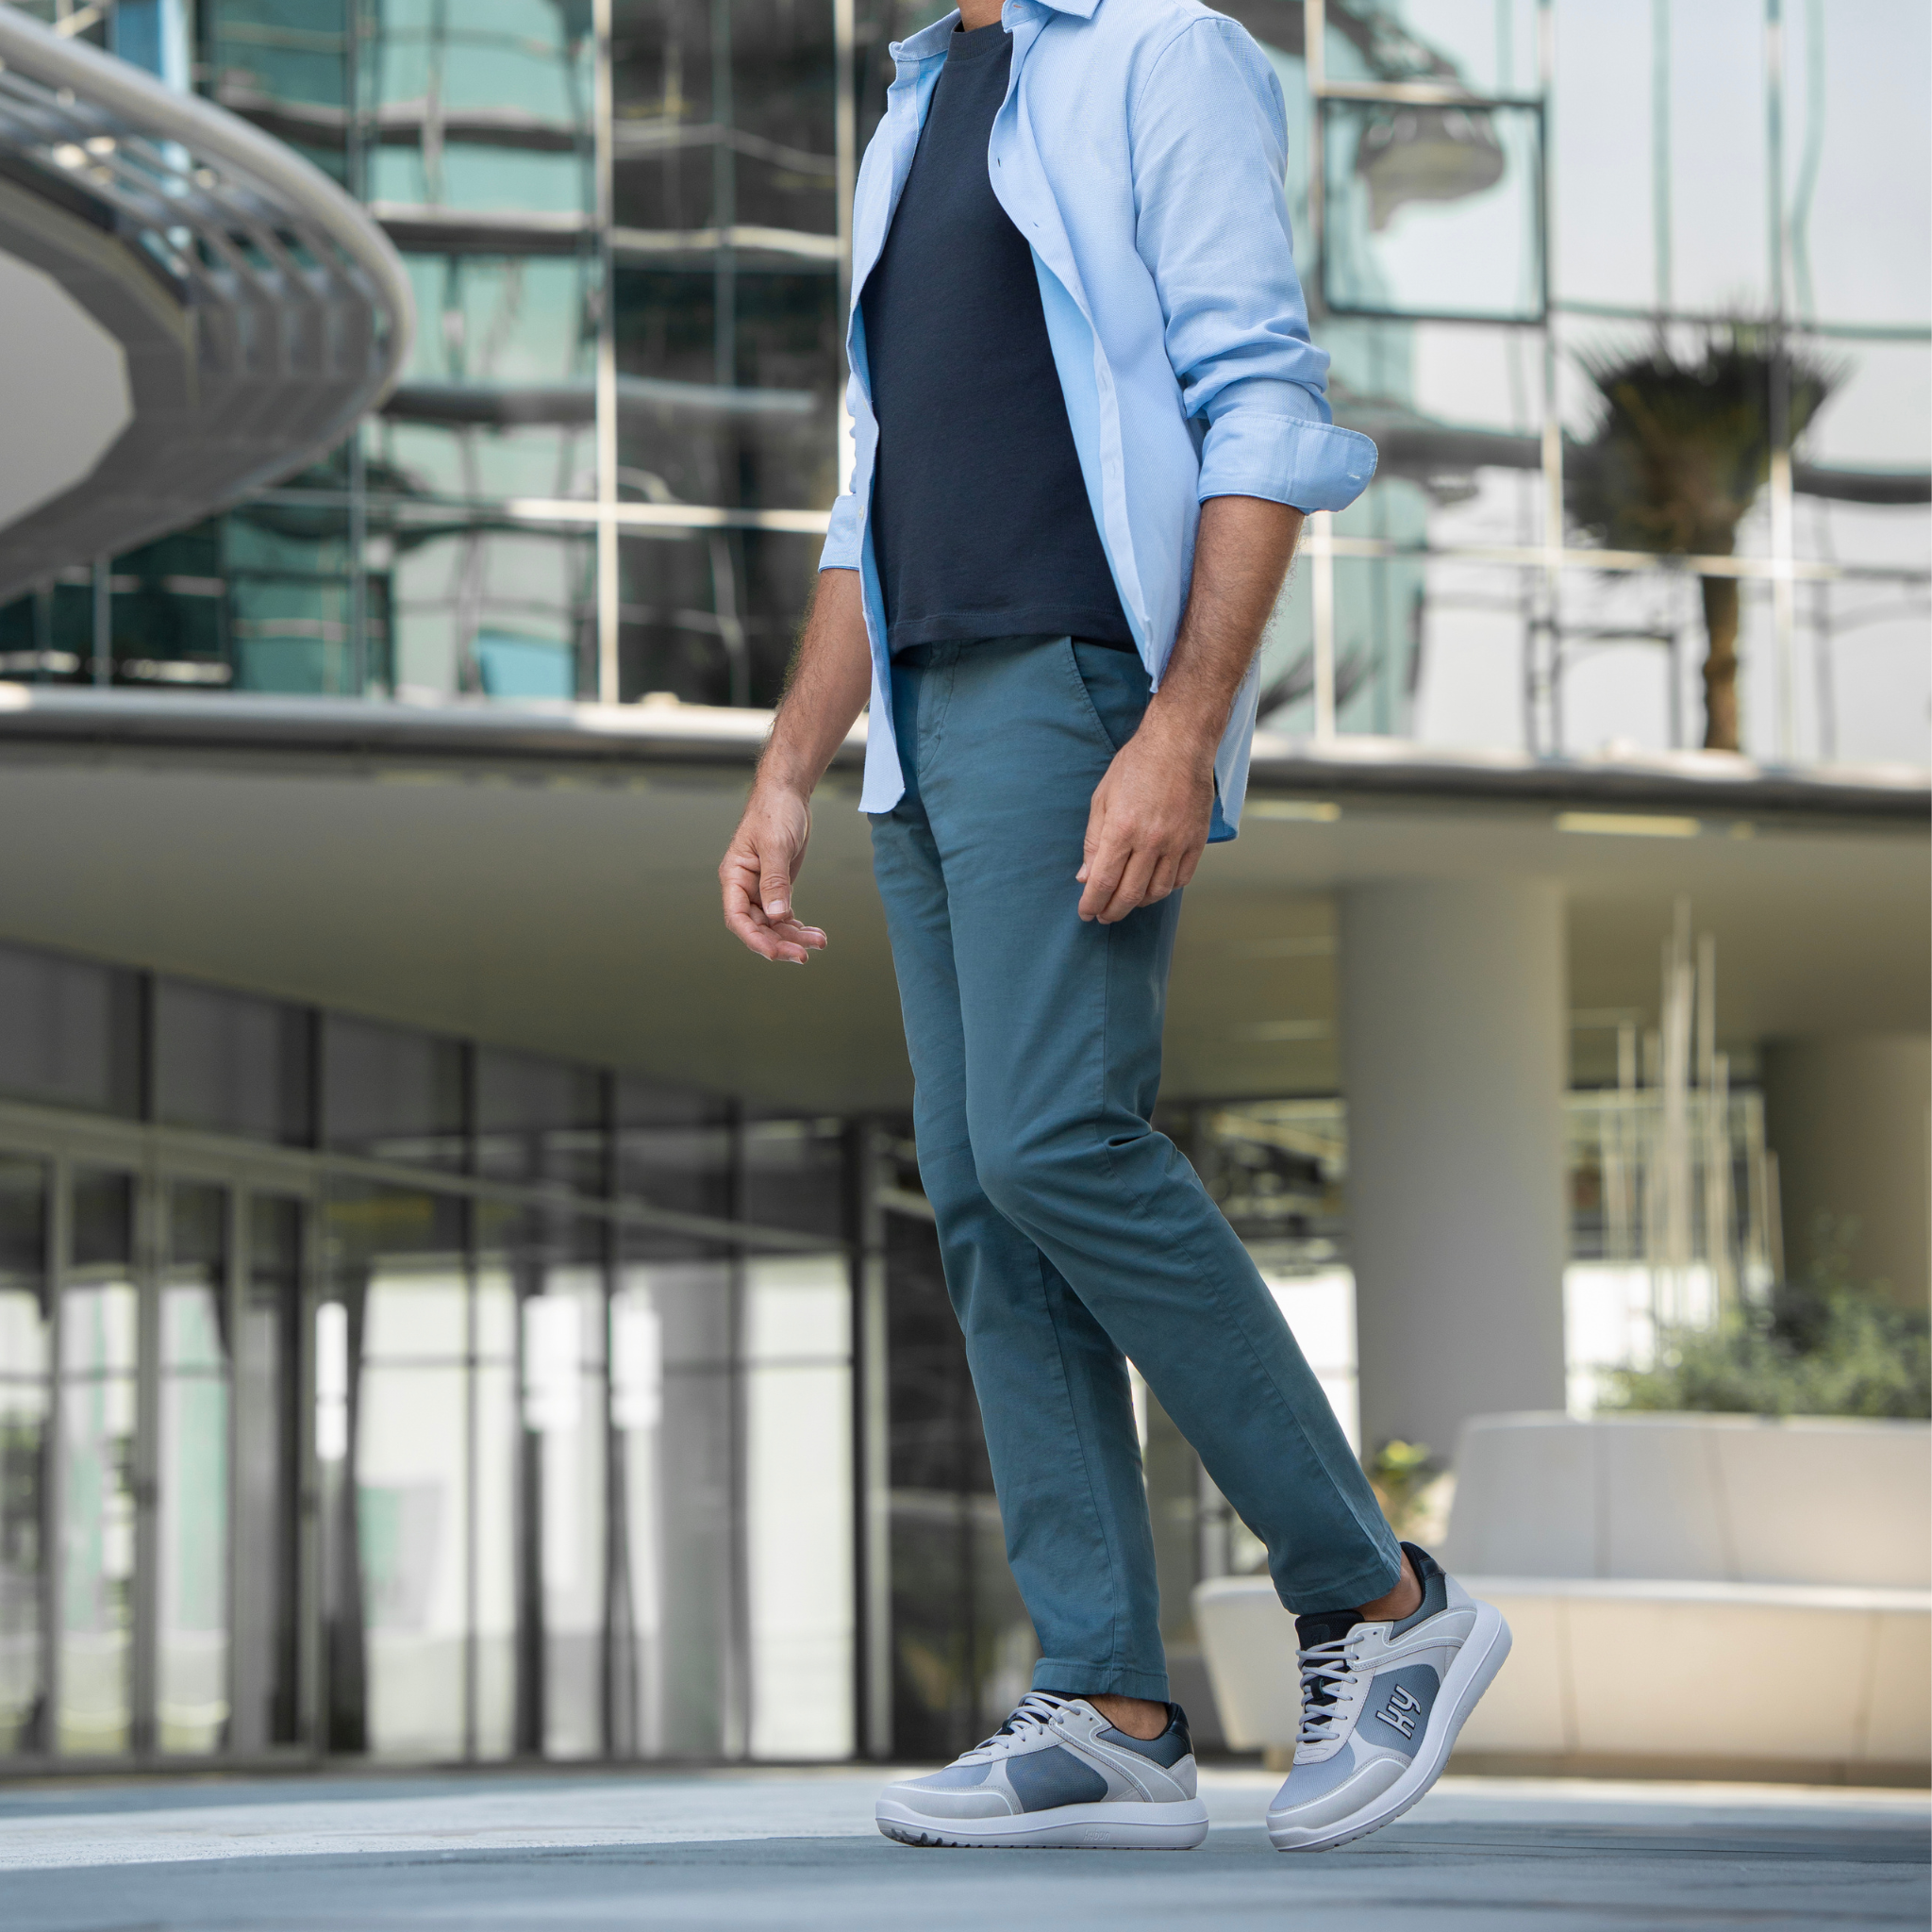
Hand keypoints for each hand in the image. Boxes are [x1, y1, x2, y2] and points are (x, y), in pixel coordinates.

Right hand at [720, 784, 828, 963]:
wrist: (788, 792)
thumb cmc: (775, 812)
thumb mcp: (775, 845)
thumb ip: (775, 881)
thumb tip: (776, 916)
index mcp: (734, 876)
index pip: (738, 918)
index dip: (755, 940)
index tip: (776, 953)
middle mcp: (745, 886)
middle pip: (757, 927)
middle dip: (779, 943)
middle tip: (805, 955)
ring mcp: (761, 888)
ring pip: (773, 924)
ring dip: (794, 936)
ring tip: (820, 942)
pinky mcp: (778, 885)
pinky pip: (784, 914)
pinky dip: (797, 926)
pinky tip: (813, 934)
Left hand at [1076, 715, 1214, 922]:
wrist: (1179, 742)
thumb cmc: (1137, 764)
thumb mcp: (1102, 798)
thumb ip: (1094, 840)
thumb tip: (1086, 876)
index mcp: (1122, 829)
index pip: (1103, 882)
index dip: (1092, 903)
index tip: (1086, 912)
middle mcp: (1151, 840)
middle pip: (1129, 894)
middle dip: (1112, 911)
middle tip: (1103, 915)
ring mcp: (1178, 842)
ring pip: (1158, 891)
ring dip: (1139, 902)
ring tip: (1127, 901)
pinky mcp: (1197, 840)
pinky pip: (1182, 878)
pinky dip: (1166, 889)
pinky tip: (1153, 886)